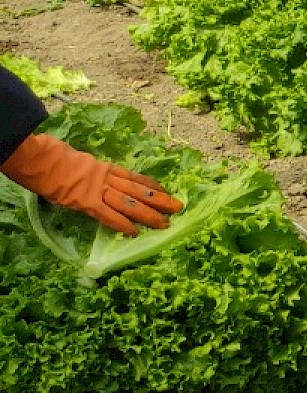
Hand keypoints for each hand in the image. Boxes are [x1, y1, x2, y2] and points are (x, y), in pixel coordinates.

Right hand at [1, 134, 183, 235]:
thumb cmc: (57, 160)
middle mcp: (108, 178)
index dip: (152, 186)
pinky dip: (122, 224)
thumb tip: (99, 179)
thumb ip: (94, 173)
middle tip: (178, 207)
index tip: (166, 191)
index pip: (135, 177)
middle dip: (160, 200)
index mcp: (106, 168)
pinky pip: (108, 215)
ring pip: (130, 203)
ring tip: (164, 224)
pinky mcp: (87, 202)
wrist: (43, 160)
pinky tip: (135, 232)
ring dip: (149, 215)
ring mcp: (99, 190)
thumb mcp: (82, 163)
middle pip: (140, 190)